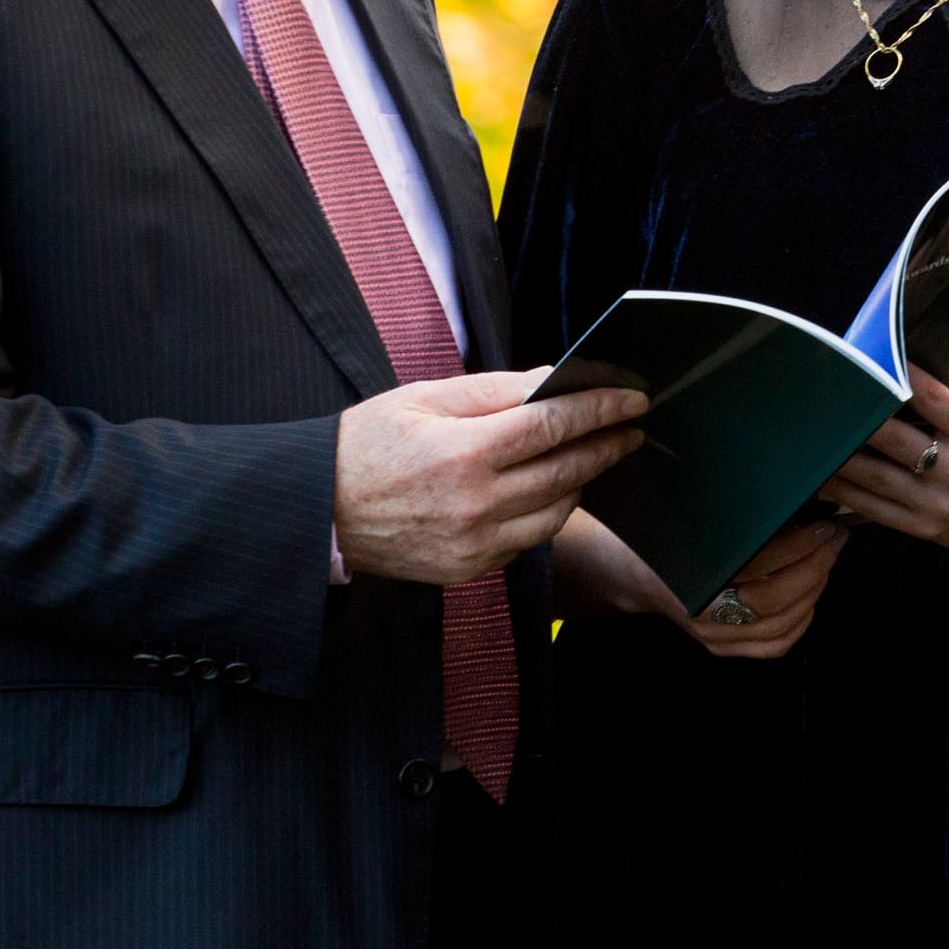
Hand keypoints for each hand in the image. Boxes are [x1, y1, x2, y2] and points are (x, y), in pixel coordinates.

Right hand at [332, 370, 643, 584]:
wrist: (317, 511)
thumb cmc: (365, 445)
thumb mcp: (424, 398)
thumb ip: (494, 391)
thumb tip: (551, 379)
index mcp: (464, 452)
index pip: (553, 425)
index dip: (600, 408)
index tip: (631, 397)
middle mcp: (475, 504)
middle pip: (566, 471)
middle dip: (606, 444)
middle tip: (631, 426)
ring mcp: (474, 543)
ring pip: (555, 511)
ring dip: (583, 481)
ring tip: (595, 454)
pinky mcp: (469, 569)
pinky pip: (527, 540)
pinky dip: (547, 512)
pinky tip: (552, 489)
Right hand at [681, 518, 846, 658]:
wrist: (635, 573)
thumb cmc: (668, 538)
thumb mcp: (697, 520)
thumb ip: (740, 521)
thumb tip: (798, 505)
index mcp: (694, 574)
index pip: (759, 565)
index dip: (797, 546)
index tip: (822, 526)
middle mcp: (704, 613)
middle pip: (775, 600)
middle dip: (814, 567)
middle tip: (833, 540)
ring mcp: (714, 636)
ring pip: (780, 625)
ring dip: (813, 591)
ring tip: (826, 561)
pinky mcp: (723, 648)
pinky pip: (773, 646)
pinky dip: (800, 623)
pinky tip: (811, 598)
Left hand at [827, 368, 948, 554]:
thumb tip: (901, 369)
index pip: (933, 399)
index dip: (899, 378)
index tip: (870, 361)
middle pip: (895, 439)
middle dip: (858, 419)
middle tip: (825, 400)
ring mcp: (938, 502)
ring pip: (876, 476)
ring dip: (840, 456)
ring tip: (812, 440)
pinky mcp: (924, 528)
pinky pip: (874, 508)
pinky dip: (844, 491)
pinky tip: (824, 477)